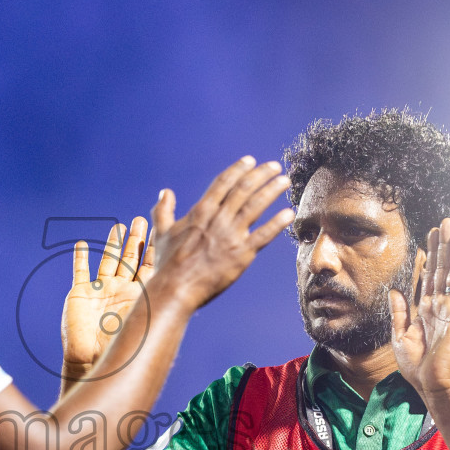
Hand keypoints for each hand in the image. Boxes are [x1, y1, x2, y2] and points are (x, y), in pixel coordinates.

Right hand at [62, 216, 153, 374]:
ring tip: (119, 227)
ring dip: (112, 244)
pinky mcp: (80, 294)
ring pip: (108, 261)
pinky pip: (80, 271)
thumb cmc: (121, 348)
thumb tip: (187, 294)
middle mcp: (120, 290)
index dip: (154, 249)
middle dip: (135, 240)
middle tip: (141, 221)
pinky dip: (80, 258)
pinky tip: (83, 244)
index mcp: (138, 297)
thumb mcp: (144, 323)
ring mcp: (100, 291)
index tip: (161, 230)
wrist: (93, 362)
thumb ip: (159, 306)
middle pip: (130, 260)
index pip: (149, 267)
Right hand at [148, 157, 292, 310]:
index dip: (238, 169)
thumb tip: (164, 192)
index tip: (250, 161)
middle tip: (274, 166)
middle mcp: (218, 219)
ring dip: (271, 191)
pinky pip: (264, 235)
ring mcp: (231, 235)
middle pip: (243, 189)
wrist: (176, 289)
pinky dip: (277, 223)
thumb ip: (164, 210)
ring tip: (284, 181)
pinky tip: (288, 213)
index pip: (223, 183)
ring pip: (256, 206)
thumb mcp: (161, 232)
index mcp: (201, 212)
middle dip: (261, 175)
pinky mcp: (242, 254)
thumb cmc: (167, 264)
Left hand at [389, 218, 449, 399]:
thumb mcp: (400, 336)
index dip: (428, 256)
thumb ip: (399, 312)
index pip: (427, 276)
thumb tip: (394, 290)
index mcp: (425, 309)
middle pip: (443, 268)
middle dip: (444, 245)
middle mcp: (440, 304)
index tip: (428, 237)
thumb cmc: (416, 366)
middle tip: (445, 222)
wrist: (431, 384)